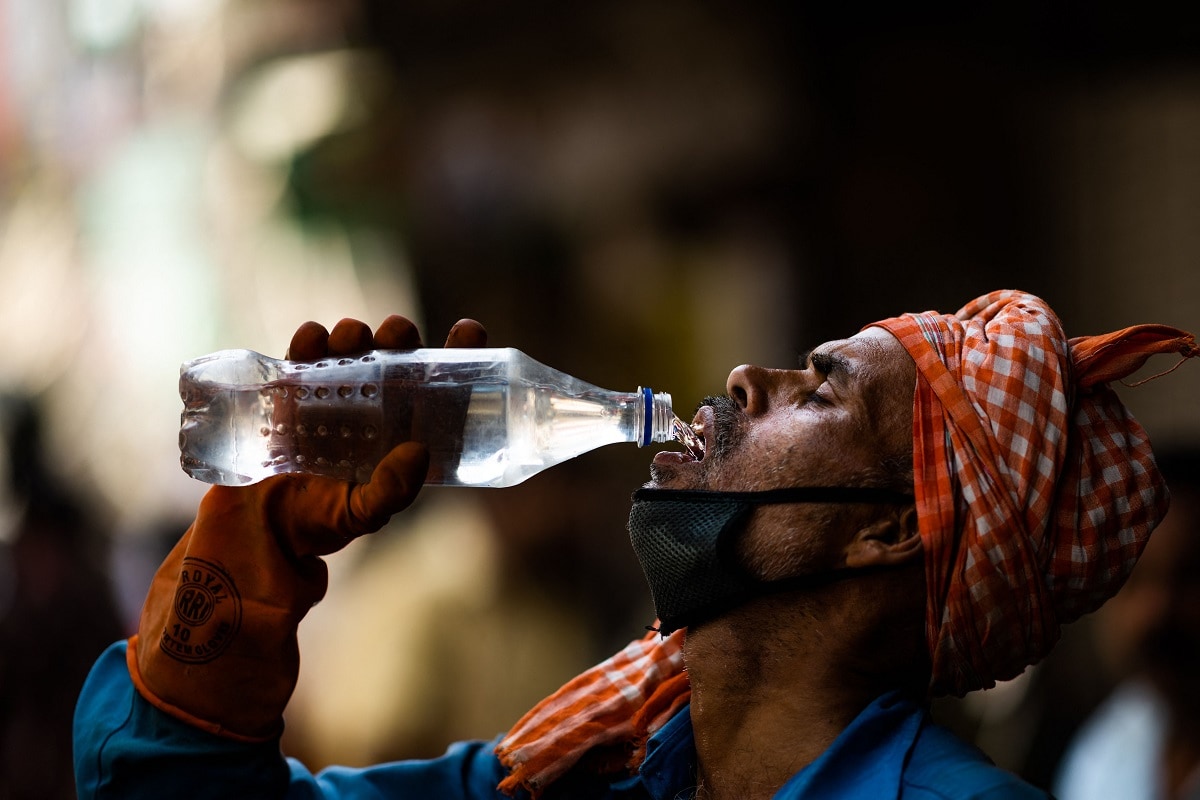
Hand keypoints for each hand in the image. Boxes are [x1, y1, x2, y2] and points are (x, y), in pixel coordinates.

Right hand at [128, 315, 485, 739]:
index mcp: (404, 431)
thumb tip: (417, 451)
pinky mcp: (291, 392)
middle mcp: (374, 407)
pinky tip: (312, 340)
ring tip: (350, 339)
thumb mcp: (361, 514)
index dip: (460, 353)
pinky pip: (303, 356)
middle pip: (397, 356)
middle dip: (400, 334)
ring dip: (354, 334)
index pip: (441, 386)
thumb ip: (390, 491)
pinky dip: (309, 341)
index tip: (468, 330)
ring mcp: (332, 395)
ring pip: (352, 348)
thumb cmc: (318, 525)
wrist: (255, 531)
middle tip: (396, 334)